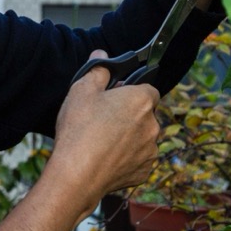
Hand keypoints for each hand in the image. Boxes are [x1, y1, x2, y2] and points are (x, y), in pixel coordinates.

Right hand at [52, 51, 159, 198]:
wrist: (77, 174)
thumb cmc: (79, 128)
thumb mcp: (82, 90)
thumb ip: (97, 70)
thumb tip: (102, 55)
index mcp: (141, 101)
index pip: (148, 89)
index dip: (131, 90)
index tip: (114, 96)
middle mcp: (153, 125)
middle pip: (146, 113)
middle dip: (130, 113)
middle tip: (103, 117)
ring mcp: (150, 151)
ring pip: (143, 136)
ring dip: (130, 136)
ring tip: (102, 139)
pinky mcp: (144, 172)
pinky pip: (139, 158)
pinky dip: (127, 157)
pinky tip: (106, 156)